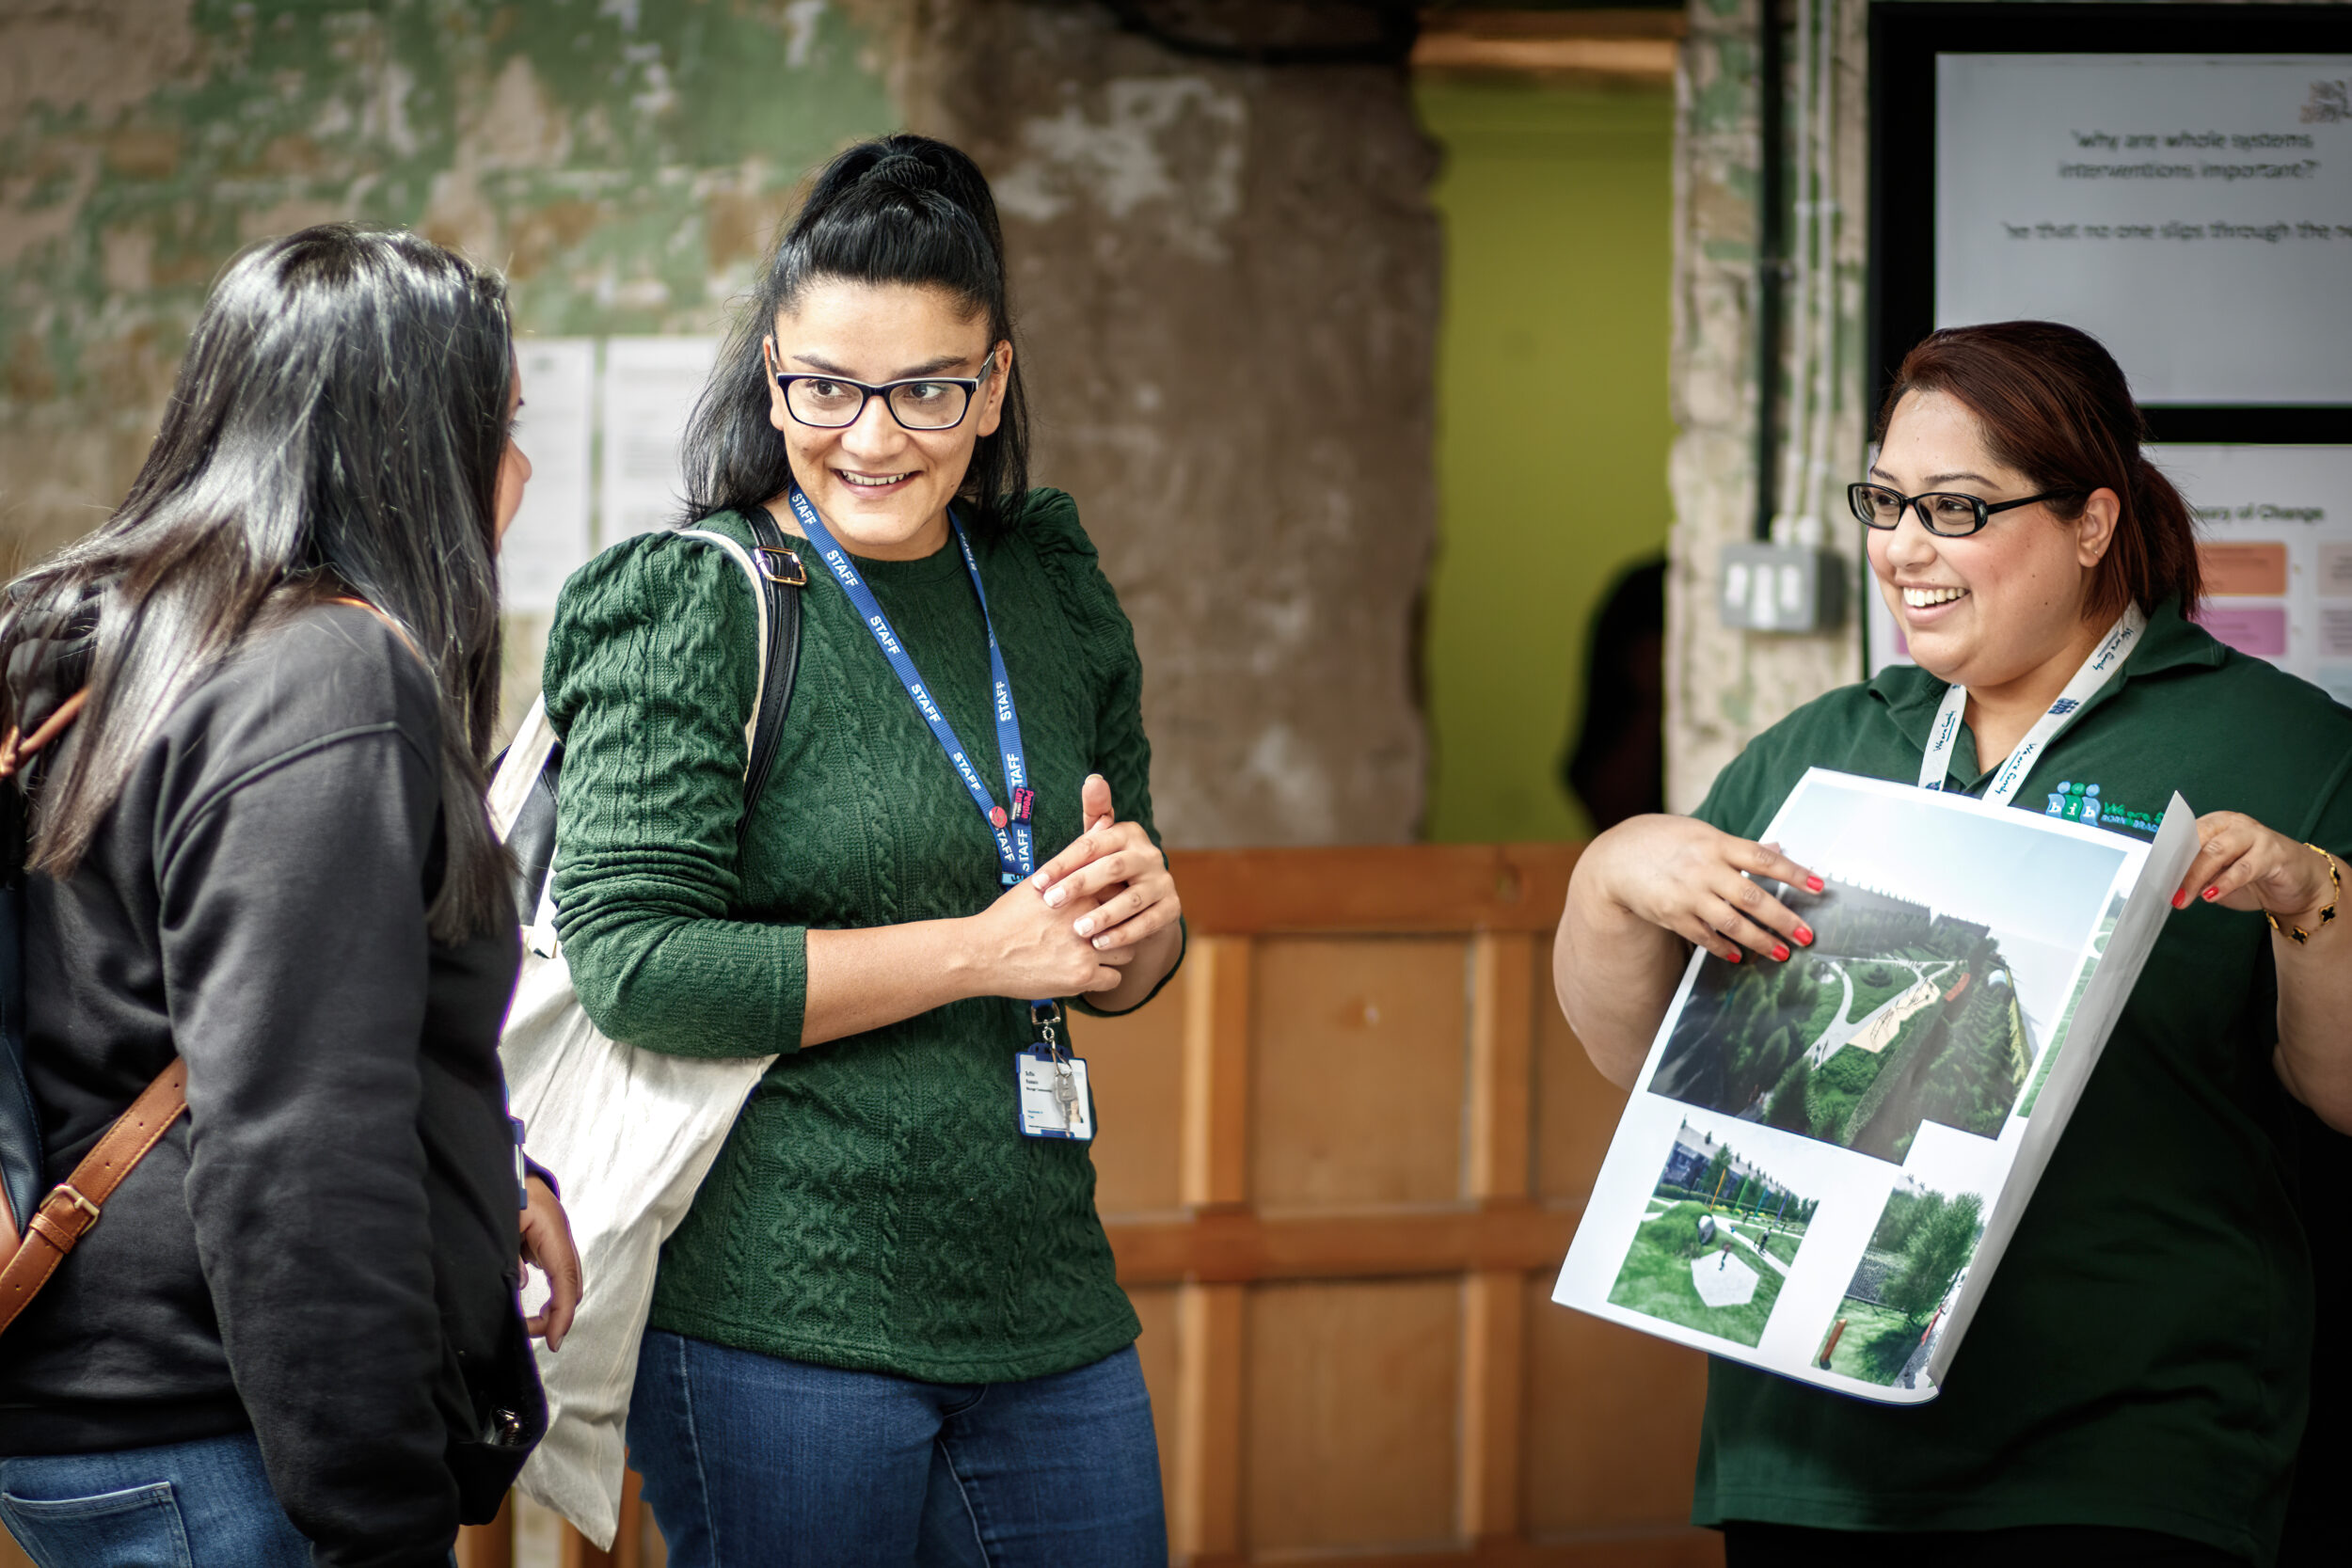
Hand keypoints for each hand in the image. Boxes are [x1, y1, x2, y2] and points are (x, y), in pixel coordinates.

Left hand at [519, 1173, 581, 1350]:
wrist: (509, 1166)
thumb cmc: (504, 1188)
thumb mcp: (501, 1221)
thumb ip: (509, 1255)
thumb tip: (519, 1285)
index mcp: (552, 1231)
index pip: (565, 1280)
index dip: (562, 1314)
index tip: (554, 1340)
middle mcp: (561, 1237)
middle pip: (573, 1285)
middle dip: (558, 1316)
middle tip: (532, 1335)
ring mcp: (558, 1240)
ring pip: (568, 1281)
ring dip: (556, 1307)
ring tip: (533, 1325)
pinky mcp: (550, 1242)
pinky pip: (559, 1274)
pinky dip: (553, 1295)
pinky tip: (537, 1305)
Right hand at [963, 867, 1129, 999]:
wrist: (982, 953)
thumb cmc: (1009, 915)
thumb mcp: (1041, 879)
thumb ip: (1078, 853)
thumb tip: (1107, 818)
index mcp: (1079, 891)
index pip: (1121, 891)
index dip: (1115, 901)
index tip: (1105, 907)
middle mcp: (1087, 917)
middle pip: (1127, 921)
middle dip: (1118, 927)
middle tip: (1102, 932)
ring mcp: (1086, 949)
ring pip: (1127, 951)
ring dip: (1114, 952)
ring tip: (1095, 951)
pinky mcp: (1081, 976)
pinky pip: (1114, 979)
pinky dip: (1103, 977)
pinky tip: (1085, 970)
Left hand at [1030, 774, 1181, 955]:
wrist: (1142, 903)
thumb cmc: (1105, 869)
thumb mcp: (1095, 844)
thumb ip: (1091, 815)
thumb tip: (1093, 779)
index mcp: (1127, 833)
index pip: (1092, 844)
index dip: (1063, 863)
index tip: (1037, 883)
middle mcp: (1150, 854)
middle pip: (1113, 868)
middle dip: (1080, 885)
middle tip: (1052, 903)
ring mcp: (1163, 882)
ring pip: (1132, 898)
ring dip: (1104, 915)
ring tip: (1078, 930)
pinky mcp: (1171, 908)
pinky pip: (1148, 923)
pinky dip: (1124, 935)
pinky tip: (1100, 946)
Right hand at [1585, 813, 1821, 964]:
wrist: (1616, 858)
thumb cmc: (1663, 841)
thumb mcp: (1700, 833)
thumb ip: (1737, 847)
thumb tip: (1778, 849)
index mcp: (1715, 843)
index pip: (1764, 859)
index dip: (1795, 873)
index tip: (1820, 886)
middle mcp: (1704, 869)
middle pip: (1753, 897)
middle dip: (1784, 919)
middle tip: (1807, 936)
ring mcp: (1688, 894)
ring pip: (1732, 922)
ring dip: (1760, 941)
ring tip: (1782, 953)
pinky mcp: (1673, 915)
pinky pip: (1705, 936)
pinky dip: (1724, 947)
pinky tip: (1740, 955)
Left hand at [2173, 811, 2338, 925]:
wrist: (2302, 883)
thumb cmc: (2254, 877)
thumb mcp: (2219, 876)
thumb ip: (2198, 875)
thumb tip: (2169, 884)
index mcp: (2215, 825)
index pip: (2185, 834)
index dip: (2167, 855)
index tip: (2152, 875)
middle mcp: (2234, 825)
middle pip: (2199, 840)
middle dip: (2180, 866)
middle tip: (2168, 890)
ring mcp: (2256, 836)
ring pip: (2218, 850)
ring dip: (2197, 877)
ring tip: (2184, 898)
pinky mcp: (2275, 853)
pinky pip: (2244, 868)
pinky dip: (2225, 882)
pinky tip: (2211, 895)